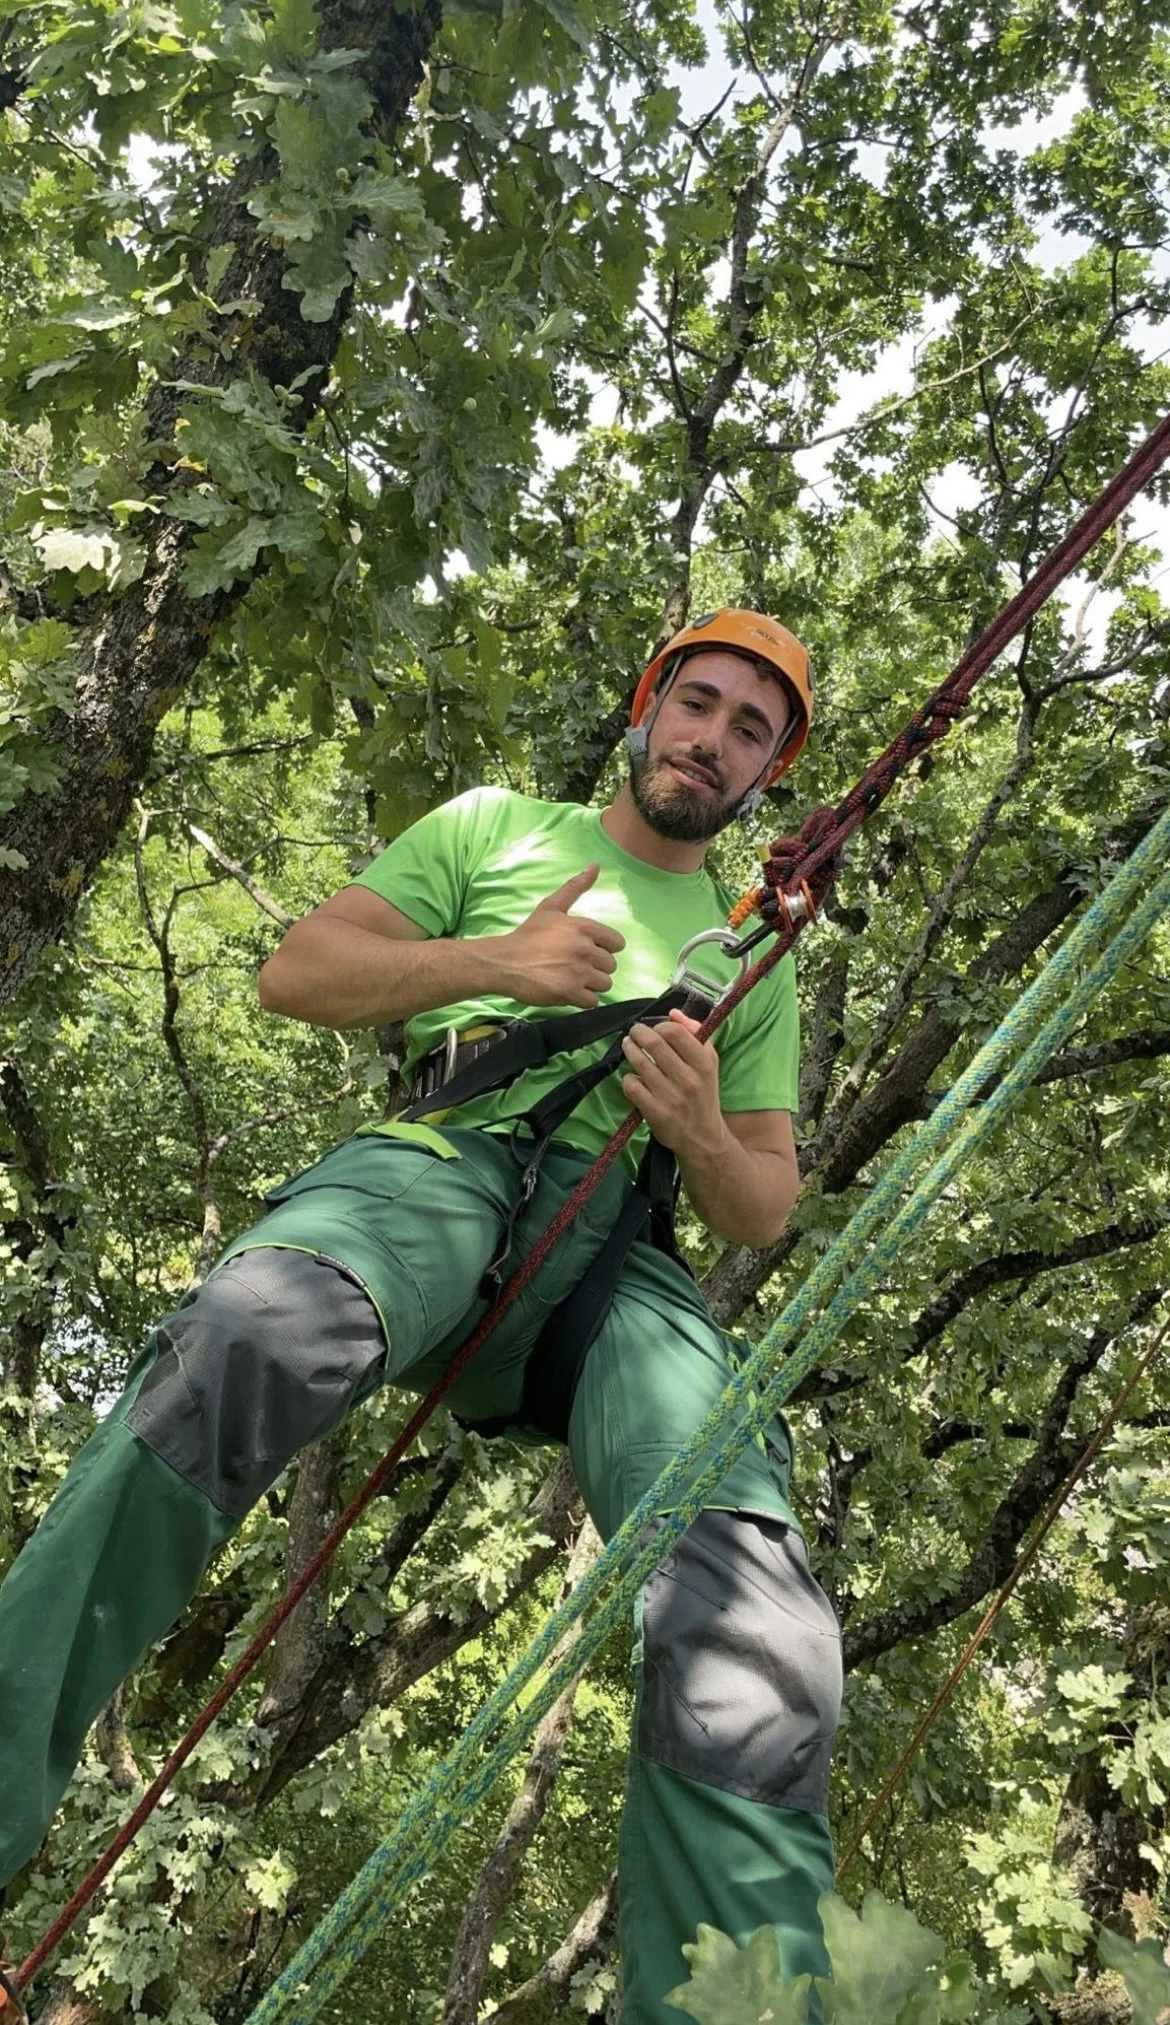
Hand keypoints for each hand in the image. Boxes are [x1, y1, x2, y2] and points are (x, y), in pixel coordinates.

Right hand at [493, 863, 625, 1009]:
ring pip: (604, 984)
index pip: (617, 943)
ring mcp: (579, 972)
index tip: (586, 950)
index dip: (603, 948)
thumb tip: (595, 866)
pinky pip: (593, 1001)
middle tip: (574, 966)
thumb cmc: (527, 935)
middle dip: (595, 968)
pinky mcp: (570, 993)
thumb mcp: (551, 907)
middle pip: (610, 965)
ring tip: (571, 979)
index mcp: (585, 927)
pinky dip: (582, 1000)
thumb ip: (575, 887)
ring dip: (590, 985)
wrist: (504, 962)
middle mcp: (585, 949)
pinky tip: (568, 991)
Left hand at [619, 1008, 723, 1155]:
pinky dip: (628, 1078)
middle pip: (653, 1043)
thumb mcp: (709, 1063)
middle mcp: (689, 1080)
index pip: (675, 1032)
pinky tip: (633, 1078)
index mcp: (704, 1064)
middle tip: (634, 1032)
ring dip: (629, 1050)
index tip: (655, 1029)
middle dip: (638, 1033)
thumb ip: (695, 1035)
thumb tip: (673, 1013)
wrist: (703, 1138)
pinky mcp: (655, 1113)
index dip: (660, 1025)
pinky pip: (631, 1086)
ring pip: (639, 1062)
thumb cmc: (704, 1094)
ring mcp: (671, 1097)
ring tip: (629, 1047)